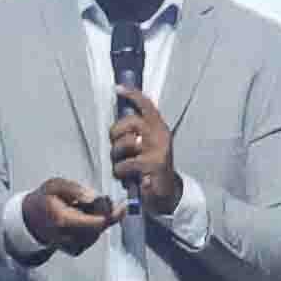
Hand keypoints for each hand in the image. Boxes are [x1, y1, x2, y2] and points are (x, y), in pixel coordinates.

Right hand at [21, 176, 119, 255]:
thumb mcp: (55, 185)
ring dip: (99, 219)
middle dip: (104, 212)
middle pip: (101, 227)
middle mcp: (67, 238)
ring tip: (86, 207)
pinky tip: (85, 218)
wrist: (30, 219)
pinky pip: (94, 238)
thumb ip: (75, 189)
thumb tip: (93, 197)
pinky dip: (95, 227)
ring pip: (99, 233)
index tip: (103, 197)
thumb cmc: (45, 199)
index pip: (98, 222)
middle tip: (98, 199)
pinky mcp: (76, 250)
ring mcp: (72, 246)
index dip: (106, 209)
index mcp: (63, 221)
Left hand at [109, 91, 183, 215]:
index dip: (132, 94)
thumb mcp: (146, 146)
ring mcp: (158, 149)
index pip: (147, 105)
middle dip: (115, 133)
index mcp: (158, 127)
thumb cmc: (151, 167)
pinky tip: (126, 177)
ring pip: (124, 144)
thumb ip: (135, 133)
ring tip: (122, 165)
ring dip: (116, 156)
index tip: (117, 87)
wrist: (166, 193)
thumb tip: (117, 124)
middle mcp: (160, 135)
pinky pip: (125, 164)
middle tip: (114, 145)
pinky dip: (120, 172)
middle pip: (130, 122)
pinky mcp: (153, 165)